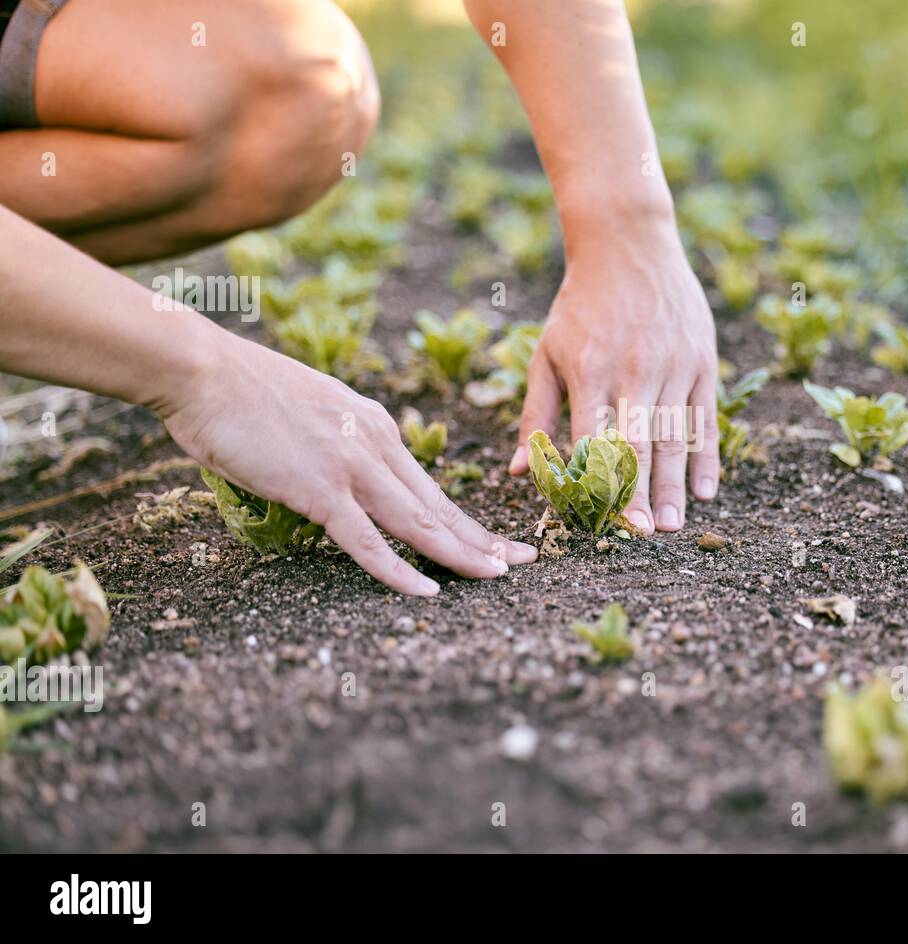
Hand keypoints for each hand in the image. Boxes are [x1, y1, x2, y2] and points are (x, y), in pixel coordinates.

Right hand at [162, 330, 536, 594]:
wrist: (203, 371)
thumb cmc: (242, 393)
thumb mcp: (312, 414)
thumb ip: (337, 443)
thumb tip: (338, 475)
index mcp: (376, 427)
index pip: (431, 486)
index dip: (468, 519)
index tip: (498, 540)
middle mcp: (377, 445)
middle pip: (440, 506)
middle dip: (485, 538)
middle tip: (526, 562)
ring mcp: (352, 468)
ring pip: (419, 523)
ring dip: (461, 555)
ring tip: (498, 579)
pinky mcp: (320, 489)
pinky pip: (367, 541)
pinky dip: (399, 571)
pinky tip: (427, 592)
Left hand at [508, 220, 719, 532]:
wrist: (629, 243)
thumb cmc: (580, 305)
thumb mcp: (547, 353)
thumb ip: (534, 415)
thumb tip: (517, 471)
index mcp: (589, 369)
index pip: (589, 439)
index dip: (592, 483)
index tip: (594, 522)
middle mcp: (633, 368)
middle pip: (637, 444)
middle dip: (640, 494)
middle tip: (643, 535)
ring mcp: (673, 364)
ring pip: (676, 435)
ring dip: (675, 484)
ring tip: (675, 526)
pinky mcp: (702, 359)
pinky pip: (705, 417)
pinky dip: (706, 455)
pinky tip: (707, 491)